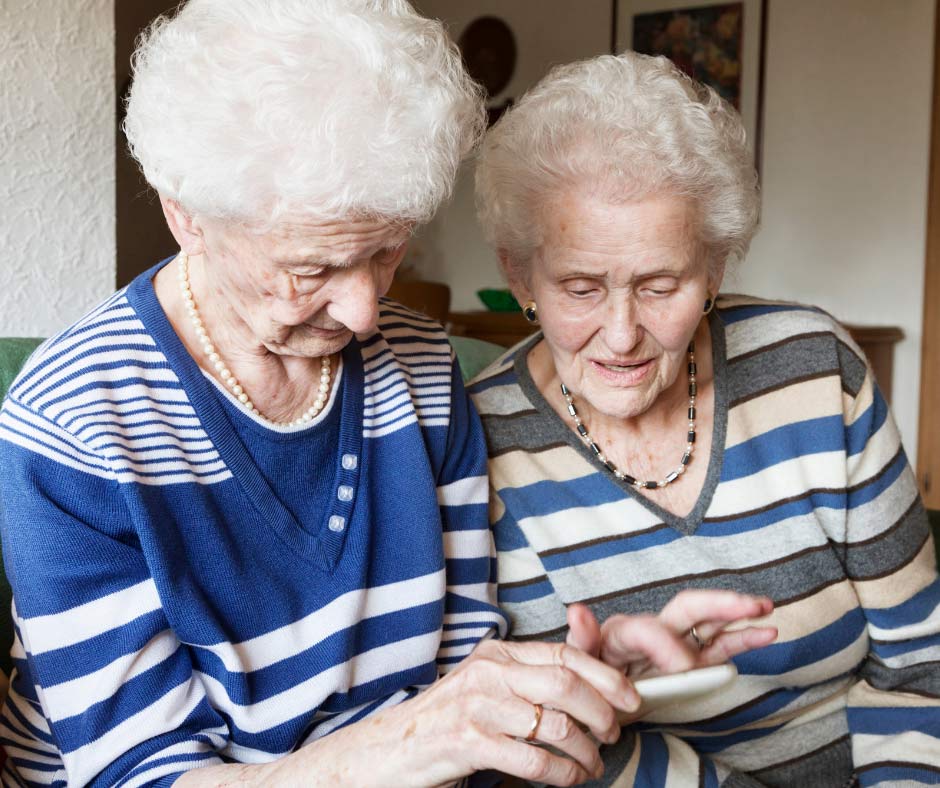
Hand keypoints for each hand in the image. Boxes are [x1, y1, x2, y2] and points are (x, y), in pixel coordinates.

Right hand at [393, 638, 643, 785]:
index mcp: (498, 654)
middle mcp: (488, 672)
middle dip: (603, 711)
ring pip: (555, 724)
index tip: (631, 697)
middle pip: (566, 684)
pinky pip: (533, 759)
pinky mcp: (468, 743)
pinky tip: (570, 779)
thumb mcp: (488, 684)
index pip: (563, 654)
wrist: (391, 749)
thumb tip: (586, 668)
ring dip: (587, 750)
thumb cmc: (448, 718)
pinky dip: (562, 774)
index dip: (604, 675)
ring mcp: (477, 706)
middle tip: (615, 733)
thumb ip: (532, 674)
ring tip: (594, 764)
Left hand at [566, 590, 776, 676]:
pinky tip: (766, 632)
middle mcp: (652, 631)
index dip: (666, 645)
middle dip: (717, 605)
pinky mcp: (692, 662)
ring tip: (765, 608)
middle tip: (747, 605)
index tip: (682, 668)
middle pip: (686, 609)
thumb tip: (577, 610)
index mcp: (622, 632)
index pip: (647, 630)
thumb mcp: (575, 661)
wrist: (594, 702)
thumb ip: (581, 639)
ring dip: (737, 613)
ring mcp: (675, 645)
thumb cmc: (584, 677)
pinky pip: (719, 648)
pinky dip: (742, 639)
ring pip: (710, 623)